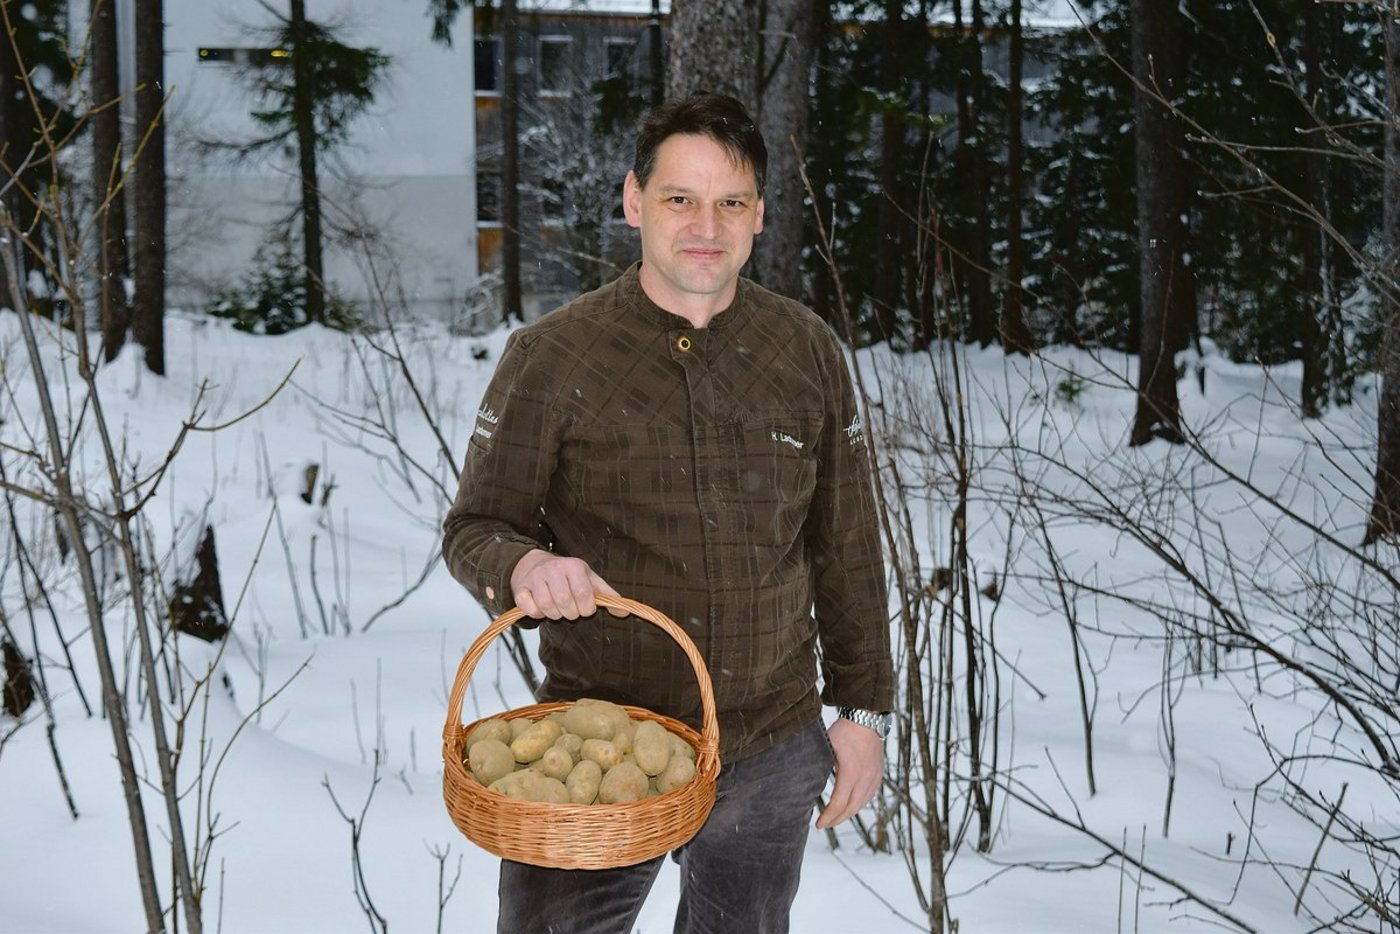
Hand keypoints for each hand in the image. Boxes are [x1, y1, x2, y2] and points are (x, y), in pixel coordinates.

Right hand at [509, 549, 626, 619]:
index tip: (585, 607)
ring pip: (547, 607)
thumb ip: (607, 596)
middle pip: (565, 604)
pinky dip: (536, 614)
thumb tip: (625, 612)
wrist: (535, 564)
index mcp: (575, 566)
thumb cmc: (567, 575)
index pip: (584, 595)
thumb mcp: (590, 580)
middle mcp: (554, 569)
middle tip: (570, 608)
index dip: (586, 608)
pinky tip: (540, 608)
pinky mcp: (520, 588)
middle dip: (570, 613)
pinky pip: (528, 609)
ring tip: (557, 608)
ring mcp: (535, 578)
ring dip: (554, 614)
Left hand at [815, 716, 884, 828]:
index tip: (818, 824)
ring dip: (847, 814)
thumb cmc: (844, 731)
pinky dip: (858, 805)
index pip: (838, 804)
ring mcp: (874, 778)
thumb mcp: (827, 747)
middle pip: (850, 809)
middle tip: (824, 825)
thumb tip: (804, 782)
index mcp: (850, 773)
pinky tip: (850, 807)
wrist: (866, 719)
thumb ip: (819, 766)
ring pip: (861, 804)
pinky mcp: (878, 775)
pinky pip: (869, 796)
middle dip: (836, 820)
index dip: (828, 817)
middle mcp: (865, 779)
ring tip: (835, 818)